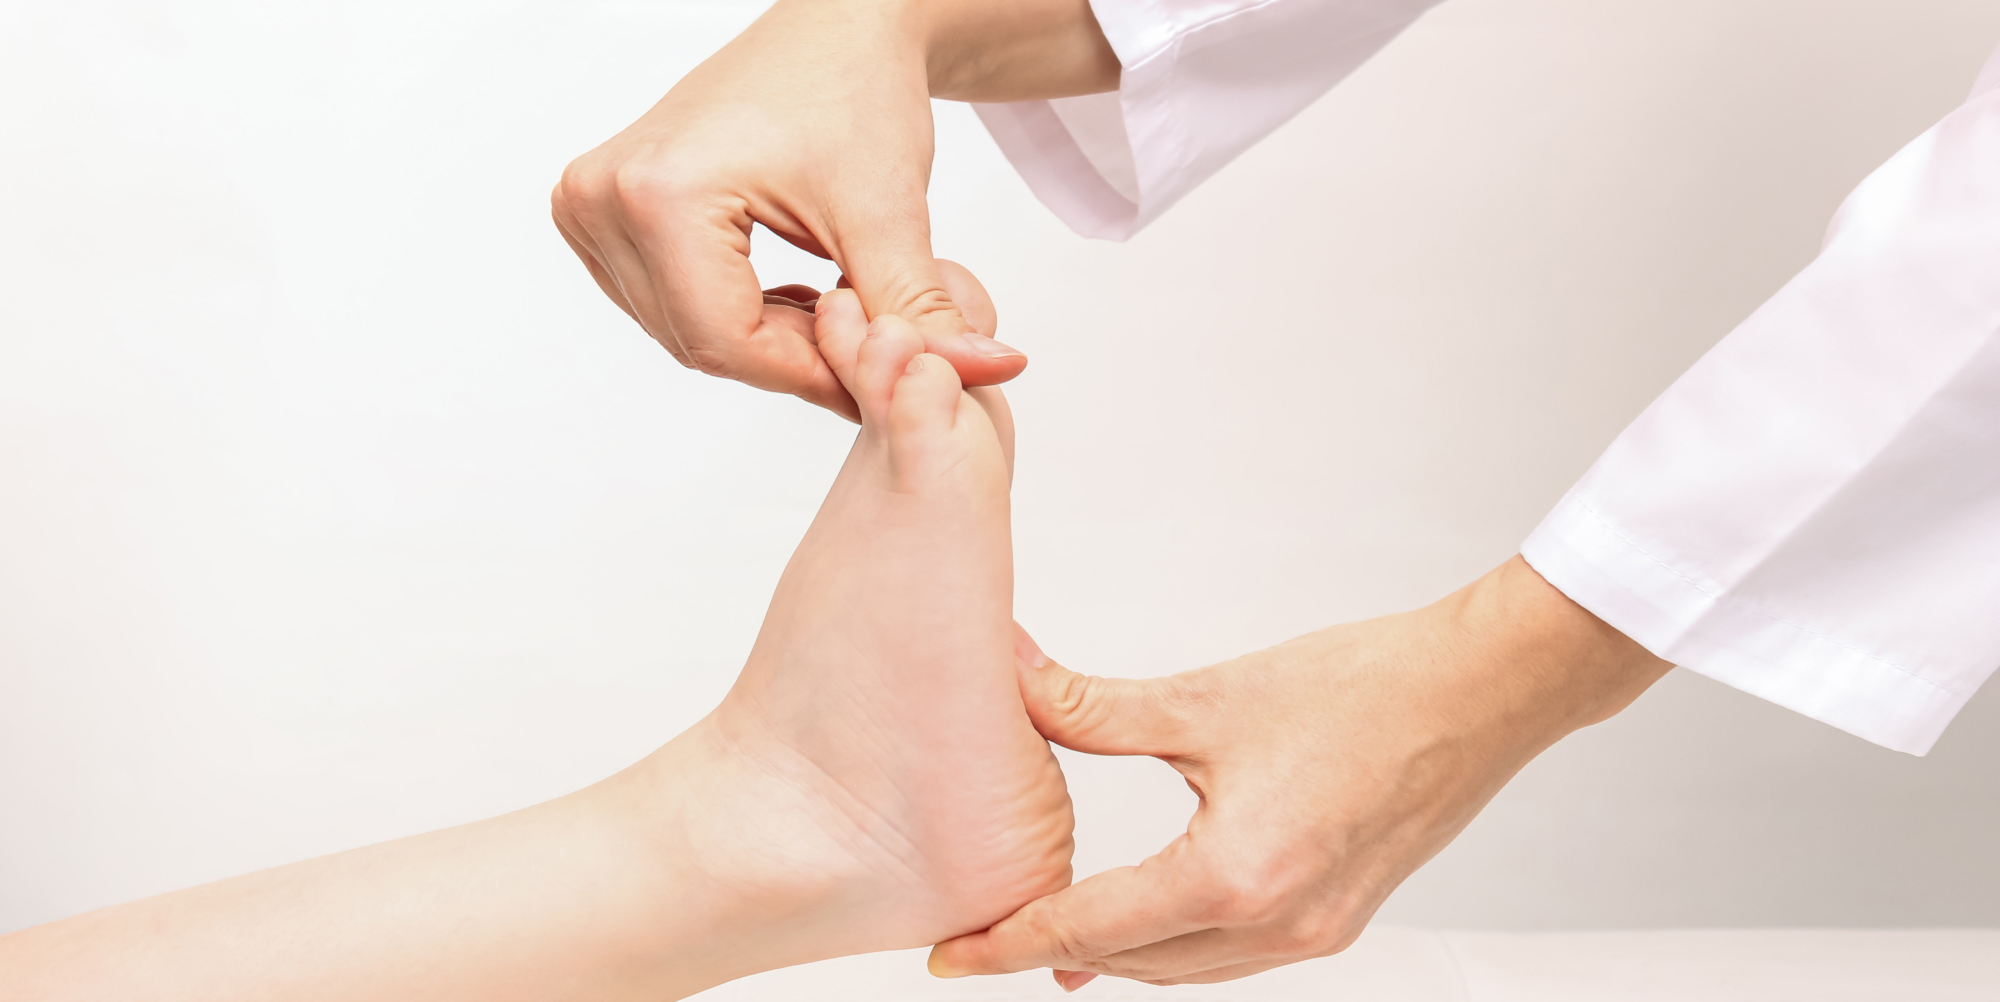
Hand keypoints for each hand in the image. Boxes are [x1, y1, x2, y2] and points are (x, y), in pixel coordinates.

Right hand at [550, 0, 1116, 418]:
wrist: (835, 28)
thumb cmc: (857, 91)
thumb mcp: (890, 216)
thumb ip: (920, 315)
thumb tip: (982, 377)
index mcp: (660, 193)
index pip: (727, 341)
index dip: (809, 375)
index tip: (874, 380)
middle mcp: (603, 197)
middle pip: (701, 340)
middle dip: (792, 357)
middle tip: (866, 343)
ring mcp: (591, 203)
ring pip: (685, 331)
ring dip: (766, 338)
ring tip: (836, 303)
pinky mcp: (601, 208)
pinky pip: (668, 301)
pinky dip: (735, 312)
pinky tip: (793, 291)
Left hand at [933, 556, 1670, 987]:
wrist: (1481, 692)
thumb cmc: (1365, 687)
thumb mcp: (1209, 699)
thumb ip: (1096, 707)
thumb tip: (1013, 681)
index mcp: (1235, 875)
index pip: (1089, 927)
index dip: (1008, 942)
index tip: (949, 954)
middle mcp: (1276, 924)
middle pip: (1132, 963)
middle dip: (1052, 952)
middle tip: (984, 936)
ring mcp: (1314, 931)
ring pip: (1183, 969)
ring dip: (1115, 955)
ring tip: (1052, 936)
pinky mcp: (1338, 917)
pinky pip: (1232, 957)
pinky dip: (1176, 945)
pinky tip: (1147, 917)